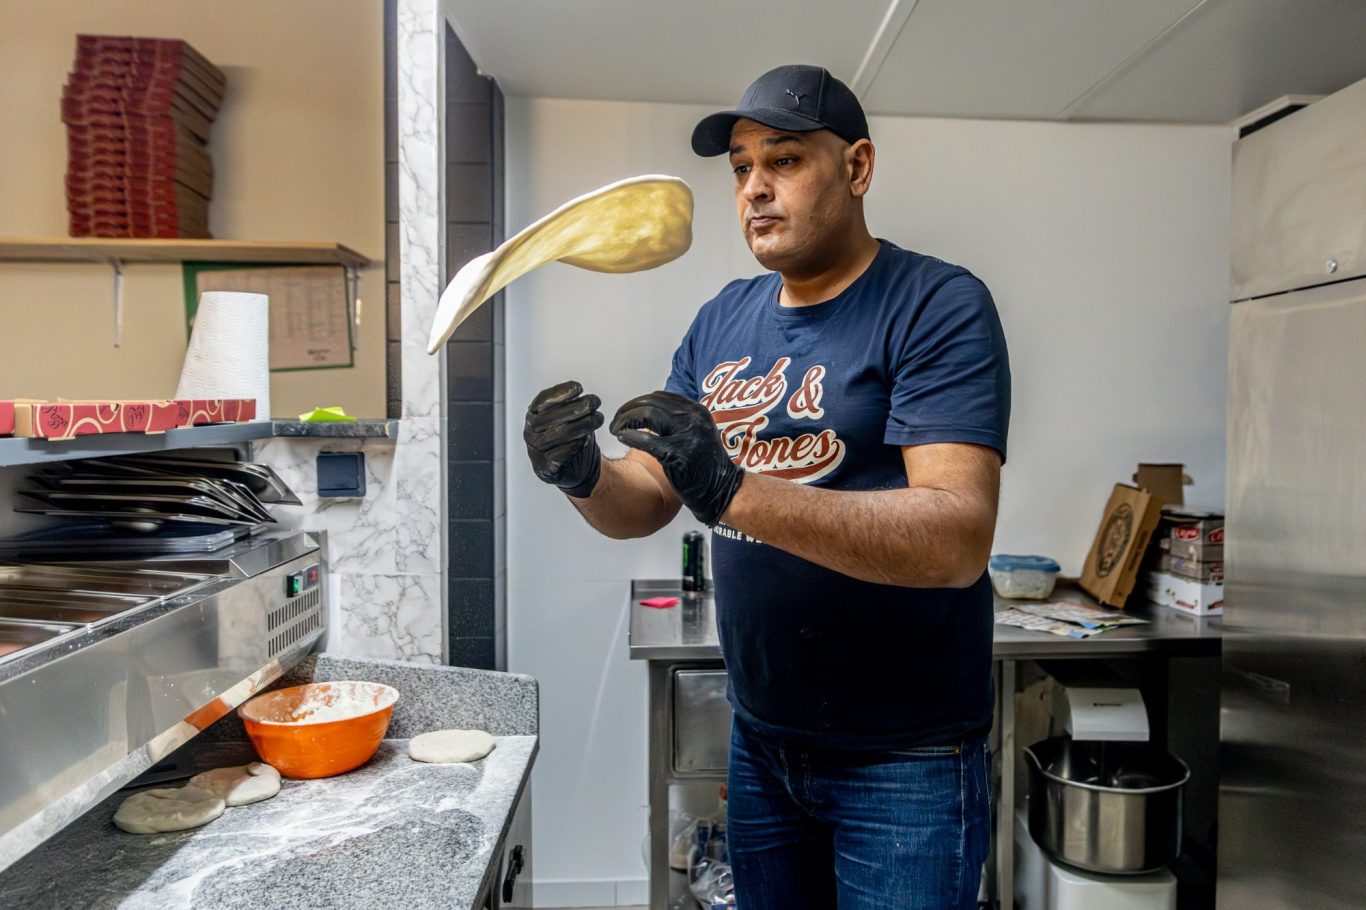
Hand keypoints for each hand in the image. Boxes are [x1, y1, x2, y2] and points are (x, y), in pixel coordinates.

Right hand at [524, 381, 603, 497]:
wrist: (578, 470)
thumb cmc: (572, 439)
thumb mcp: (571, 418)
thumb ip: (572, 406)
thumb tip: (586, 398)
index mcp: (533, 417)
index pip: (541, 402)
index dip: (559, 393)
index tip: (579, 387)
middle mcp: (530, 434)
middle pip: (547, 419)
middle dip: (573, 408)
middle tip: (594, 401)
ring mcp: (535, 452)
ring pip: (553, 436)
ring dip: (578, 425)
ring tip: (597, 418)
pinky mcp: (545, 469)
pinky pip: (557, 457)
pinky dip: (572, 446)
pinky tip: (586, 438)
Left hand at [610, 390, 743, 525]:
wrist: (721, 489)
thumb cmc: (706, 465)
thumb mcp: (698, 433)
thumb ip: (678, 420)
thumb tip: (648, 412)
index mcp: (697, 411)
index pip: (660, 397)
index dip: (639, 402)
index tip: (627, 411)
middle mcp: (692, 418)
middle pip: (650, 403)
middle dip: (628, 410)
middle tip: (616, 420)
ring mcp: (686, 435)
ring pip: (646, 415)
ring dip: (625, 420)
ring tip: (616, 429)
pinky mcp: (677, 453)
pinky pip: (646, 440)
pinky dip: (630, 436)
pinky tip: (622, 438)